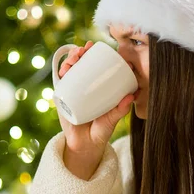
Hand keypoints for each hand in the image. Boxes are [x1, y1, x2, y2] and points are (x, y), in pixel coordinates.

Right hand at [57, 41, 134, 178]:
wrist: (84, 146)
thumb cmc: (101, 131)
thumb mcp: (112, 119)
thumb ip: (121, 110)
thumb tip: (132, 96)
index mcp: (96, 88)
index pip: (96, 66)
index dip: (95, 54)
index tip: (98, 48)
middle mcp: (83, 86)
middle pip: (80, 64)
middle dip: (80, 53)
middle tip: (84, 50)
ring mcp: (72, 90)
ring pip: (69, 70)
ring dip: (70, 59)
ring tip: (75, 58)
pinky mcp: (62, 98)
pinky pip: (61, 83)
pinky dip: (61, 73)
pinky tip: (64, 69)